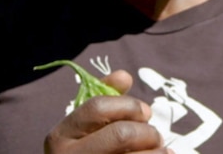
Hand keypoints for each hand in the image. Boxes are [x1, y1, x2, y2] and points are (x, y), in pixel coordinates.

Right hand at [44, 70, 171, 153]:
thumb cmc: (86, 152)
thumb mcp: (86, 127)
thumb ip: (104, 99)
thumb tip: (124, 76)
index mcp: (60, 137)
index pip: (97, 107)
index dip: (128, 105)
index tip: (145, 112)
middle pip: (120, 134)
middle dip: (147, 132)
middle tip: (156, 136)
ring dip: (156, 151)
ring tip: (161, 150)